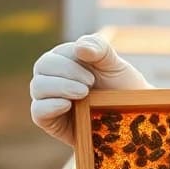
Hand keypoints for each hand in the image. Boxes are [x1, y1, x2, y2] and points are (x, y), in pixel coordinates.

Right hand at [30, 33, 151, 145]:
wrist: (132, 120)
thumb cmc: (122, 89)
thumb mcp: (115, 65)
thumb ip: (100, 49)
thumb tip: (79, 47)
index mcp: (65, 60)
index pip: (55, 55)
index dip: (70, 64)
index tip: (93, 77)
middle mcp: (53, 78)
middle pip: (42, 67)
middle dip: (66, 73)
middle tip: (90, 84)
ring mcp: (50, 99)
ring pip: (37, 87)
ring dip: (59, 87)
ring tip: (83, 94)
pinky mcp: (50, 121)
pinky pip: (37, 112)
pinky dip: (49, 106)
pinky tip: (67, 105)